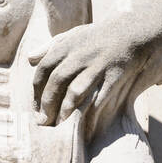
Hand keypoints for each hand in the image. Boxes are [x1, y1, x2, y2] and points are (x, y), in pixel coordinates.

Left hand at [29, 21, 145, 126]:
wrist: (132, 32)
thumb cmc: (97, 37)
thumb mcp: (72, 35)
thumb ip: (50, 47)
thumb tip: (29, 59)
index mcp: (66, 46)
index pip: (43, 70)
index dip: (37, 91)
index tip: (36, 108)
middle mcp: (79, 55)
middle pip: (56, 82)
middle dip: (47, 104)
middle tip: (43, 122)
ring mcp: (97, 66)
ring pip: (75, 91)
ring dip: (64, 110)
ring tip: (58, 126)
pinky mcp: (114, 77)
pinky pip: (99, 100)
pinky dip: (90, 116)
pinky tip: (84, 129)